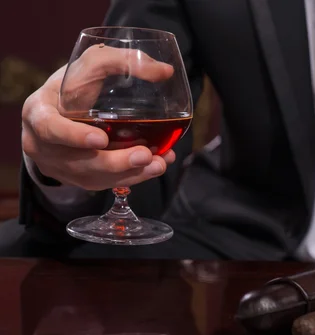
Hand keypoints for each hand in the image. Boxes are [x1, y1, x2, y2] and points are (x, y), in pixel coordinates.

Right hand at [21, 45, 176, 190]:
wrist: (61, 108)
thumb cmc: (75, 83)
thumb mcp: (92, 64)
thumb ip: (122, 61)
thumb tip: (165, 71)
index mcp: (38, 113)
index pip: (49, 128)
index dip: (73, 136)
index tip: (101, 139)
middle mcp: (42, 145)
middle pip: (78, 162)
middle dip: (115, 162)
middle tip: (145, 155)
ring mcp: (59, 166)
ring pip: (94, 177)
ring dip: (130, 174)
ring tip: (159, 164)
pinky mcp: (76, 178)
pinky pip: (103, 183)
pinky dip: (132, 177)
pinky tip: (154, 167)